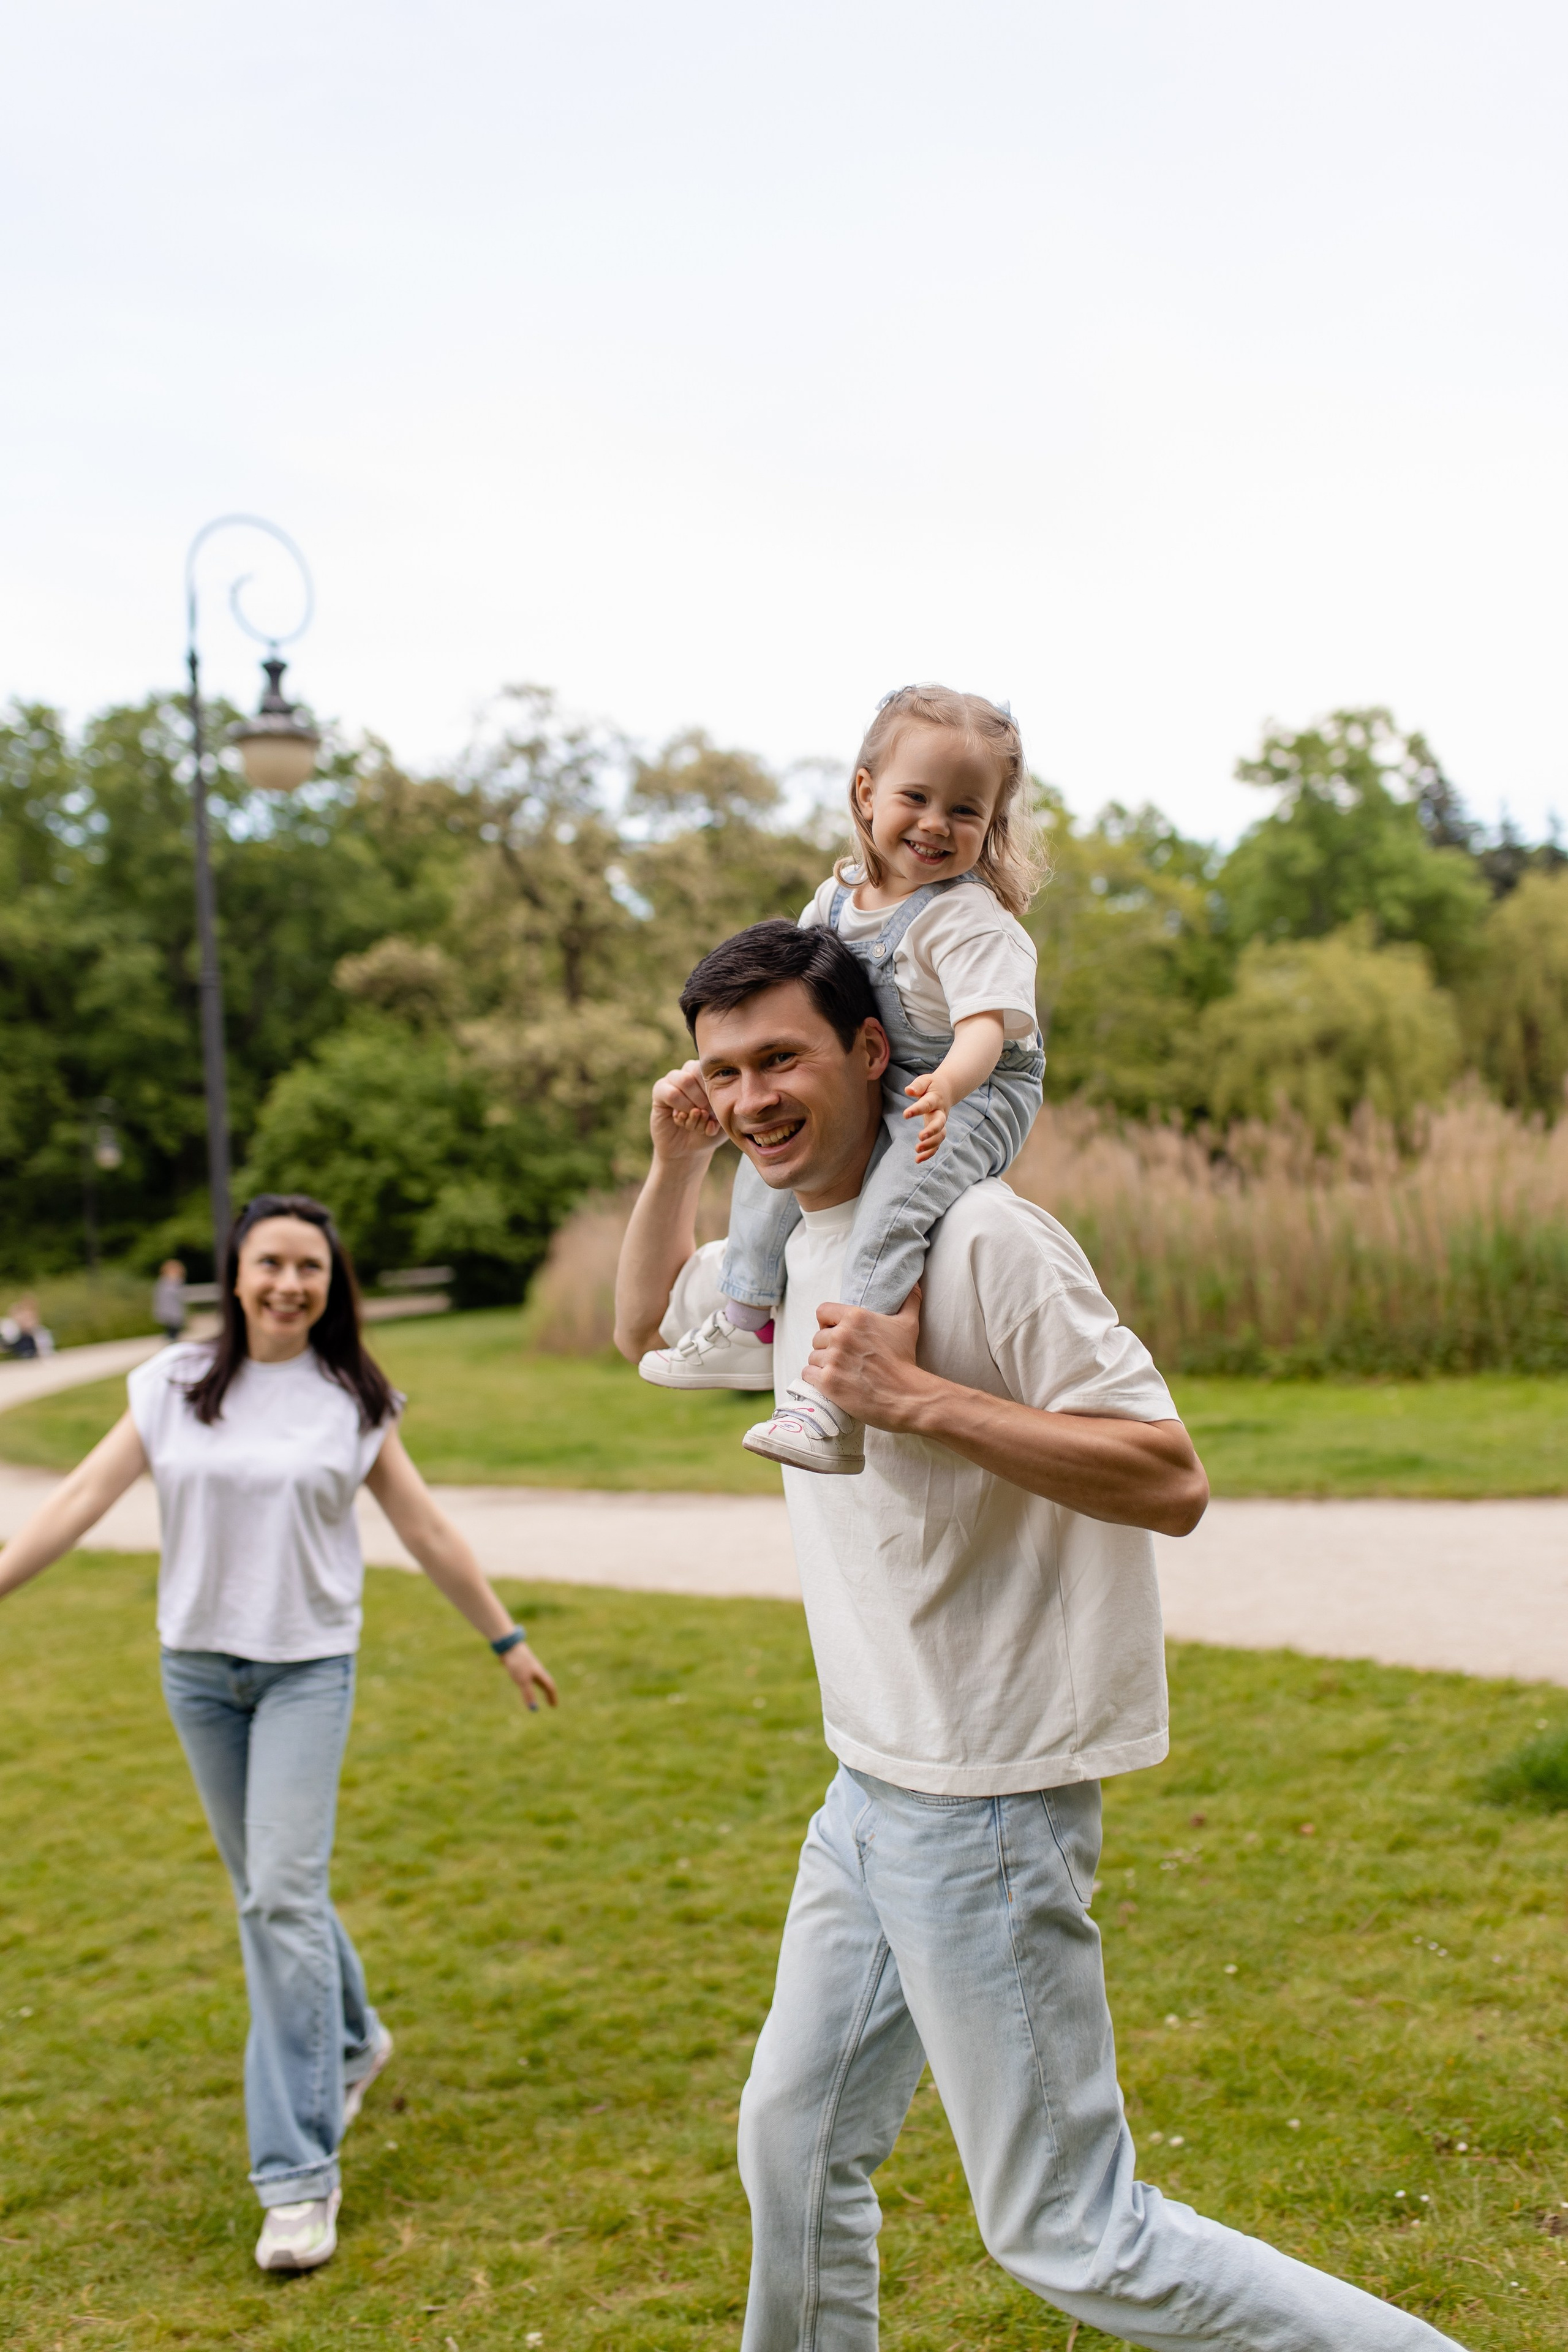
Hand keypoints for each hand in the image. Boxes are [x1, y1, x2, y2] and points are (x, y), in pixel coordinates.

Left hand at [501, 1643, 558, 1713]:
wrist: (509, 1647)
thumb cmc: (518, 1663)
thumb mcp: (523, 1681)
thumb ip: (528, 1694)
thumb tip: (533, 1708)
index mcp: (540, 1674)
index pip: (550, 1687)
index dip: (552, 1697)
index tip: (554, 1706)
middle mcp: (536, 1671)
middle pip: (545, 1684)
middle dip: (549, 1694)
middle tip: (551, 1704)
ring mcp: (529, 1668)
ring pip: (538, 1680)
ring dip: (542, 1688)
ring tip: (543, 1695)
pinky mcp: (521, 1666)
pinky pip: (529, 1678)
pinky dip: (532, 1684)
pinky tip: (527, 1685)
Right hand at [650, 1059, 721, 1162]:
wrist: (688, 1150)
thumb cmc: (709, 1131)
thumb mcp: (726, 1119)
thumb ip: (729, 1104)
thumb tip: (722, 1091)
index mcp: (707, 1074)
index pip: (712, 1067)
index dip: (715, 1088)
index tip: (717, 1108)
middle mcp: (689, 1072)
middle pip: (697, 1070)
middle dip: (705, 1097)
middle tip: (707, 1115)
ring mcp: (672, 1080)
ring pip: (684, 1080)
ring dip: (693, 1105)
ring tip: (696, 1118)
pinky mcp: (659, 1092)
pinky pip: (670, 1094)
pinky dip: (680, 1110)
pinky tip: (682, 1120)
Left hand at [806, 1287, 932, 1431]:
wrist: (905, 1395)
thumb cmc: (905, 1360)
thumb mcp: (908, 1325)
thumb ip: (909, 1301)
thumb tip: (914, 1284)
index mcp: (855, 1317)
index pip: (822, 1312)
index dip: (827, 1323)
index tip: (835, 1332)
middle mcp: (841, 1335)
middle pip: (817, 1337)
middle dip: (828, 1347)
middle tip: (844, 1359)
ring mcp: (833, 1359)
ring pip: (813, 1357)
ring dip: (823, 1365)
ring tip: (841, 1372)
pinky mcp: (827, 1381)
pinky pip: (808, 1374)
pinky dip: (816, 1379)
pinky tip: (832, 1382)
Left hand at [902, 1071, 949, 1164]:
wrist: (948, 1090)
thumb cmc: (932, 1085)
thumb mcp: (925, 1081)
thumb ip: (917, 1085)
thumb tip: (908, 1091)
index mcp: (935, 1099)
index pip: (927, 1104)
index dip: (917, 1110)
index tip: (905, 1115)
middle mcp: (940, 1112)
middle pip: (940, 1123)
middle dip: (931, 1131)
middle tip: (920, 1137)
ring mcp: (941, 1123)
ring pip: (940, 1136)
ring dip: (930, 1145)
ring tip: (917, 1150)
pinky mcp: (938, 1131)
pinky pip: (937, 1144)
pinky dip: (929, 1153)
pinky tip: (918, 1160)